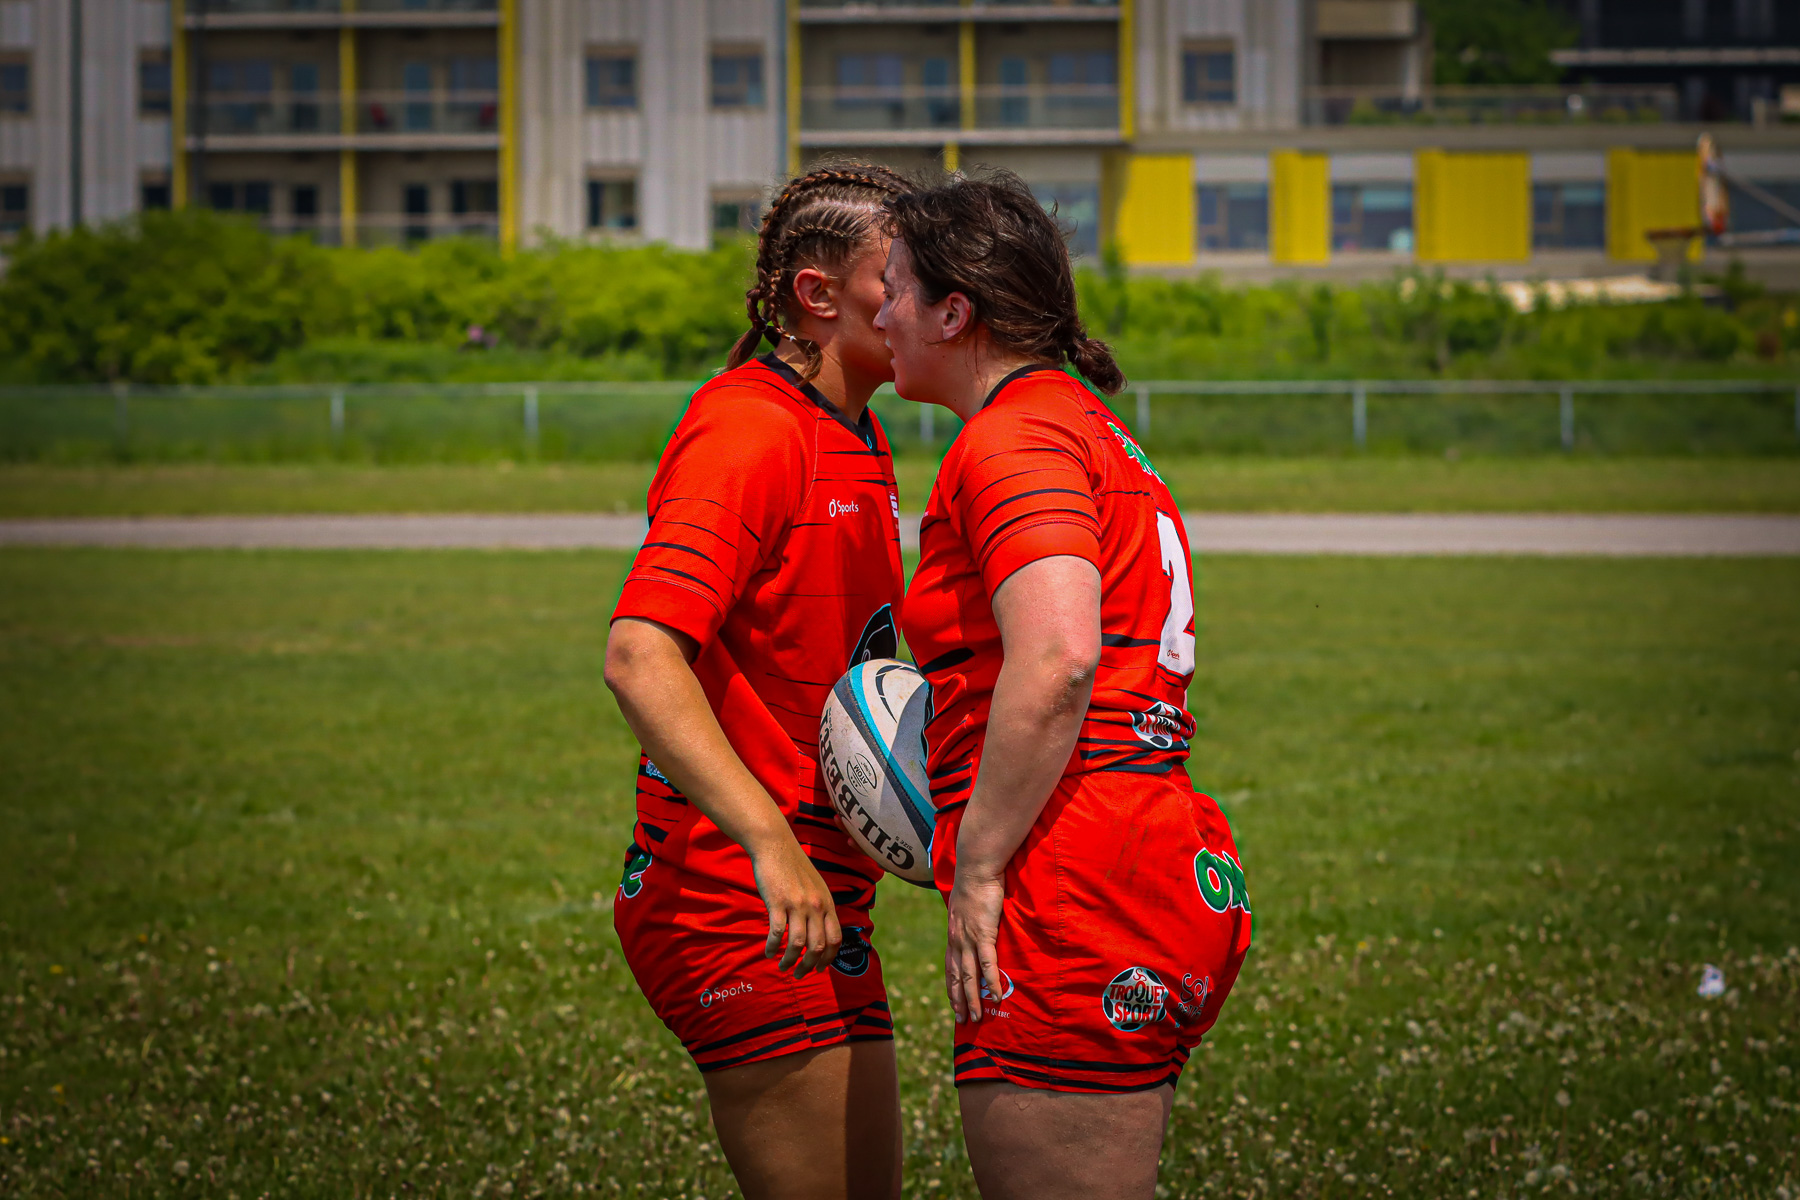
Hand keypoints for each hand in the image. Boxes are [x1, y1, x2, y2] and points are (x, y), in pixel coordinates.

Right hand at [748, 835, 841, 976]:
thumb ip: (821, 907)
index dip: (829, 959)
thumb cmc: (794, 866)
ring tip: (782, 966)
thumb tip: (820, 932)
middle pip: (818, 946)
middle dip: (808, 966)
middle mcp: (816, 906)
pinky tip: (768, 952)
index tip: (819, 969)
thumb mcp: (816, 886)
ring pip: (797, 944)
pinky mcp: (777, 902)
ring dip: (790, 961)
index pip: (836, 939)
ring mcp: (797, 904)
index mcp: (828, 903)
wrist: (775, 845)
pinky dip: (772, 947)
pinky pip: (776, 933)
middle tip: (799, 975)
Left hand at [944, 869, 1006, 1023]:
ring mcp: (969, 939)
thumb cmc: (975, 883)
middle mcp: (957, 941)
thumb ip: (970, 921)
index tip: (953, 1003)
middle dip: (959, 1000)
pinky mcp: (984, 934)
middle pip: (956, 977)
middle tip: (963, 1021)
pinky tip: (995, 997)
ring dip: (972, 999)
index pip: (950, 967)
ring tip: (977, 1018)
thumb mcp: (968, 906)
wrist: (976, 868)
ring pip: (969, 976)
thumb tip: (976, 927)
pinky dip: (991, 982)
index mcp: (953, 935)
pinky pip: (987, 964)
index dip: (951, 987)